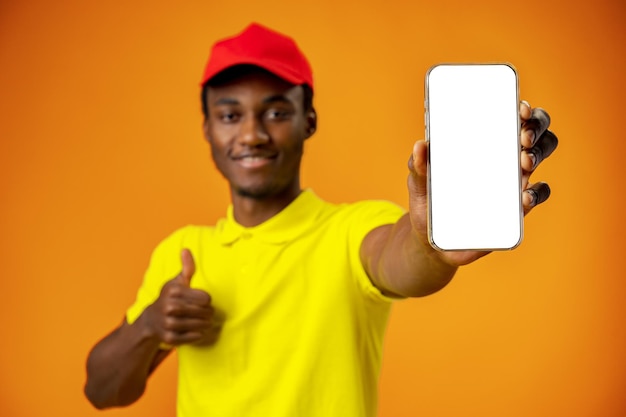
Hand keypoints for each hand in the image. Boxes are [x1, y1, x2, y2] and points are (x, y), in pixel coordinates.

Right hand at [143, 249, 219, 345]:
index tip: (203, 300)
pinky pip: (192, 338)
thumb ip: (186, 267)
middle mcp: (169, 307)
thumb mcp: (176, 282)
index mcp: (173, 292)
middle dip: (208, 313)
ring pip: (199, 325)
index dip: (207, 300)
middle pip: (203, 311)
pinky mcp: (169, 338)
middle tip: (208, 313)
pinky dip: (198, 335)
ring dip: (206, 324)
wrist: (150, 321)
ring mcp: (168, 324)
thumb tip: (186, 250)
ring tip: (206, 321)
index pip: (204, 298)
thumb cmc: (168, 298)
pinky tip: (198, 331)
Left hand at [408, 101, 557, 265]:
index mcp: (483, 143)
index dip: (522, 109)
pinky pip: (538, 195)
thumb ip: (418, 165)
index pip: (510, 117)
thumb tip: (420, 145)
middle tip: (522, 138)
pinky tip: (524, 196)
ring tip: (524, 163)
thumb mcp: (419, 182)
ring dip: (538, 155)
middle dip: (536, 128)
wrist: (434, 244)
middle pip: (535, 132)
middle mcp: (503, 157)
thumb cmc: (429, 203)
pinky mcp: (516, 209)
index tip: (518, 108)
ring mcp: (513, 182)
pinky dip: (537, 193)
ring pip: (539, 156)